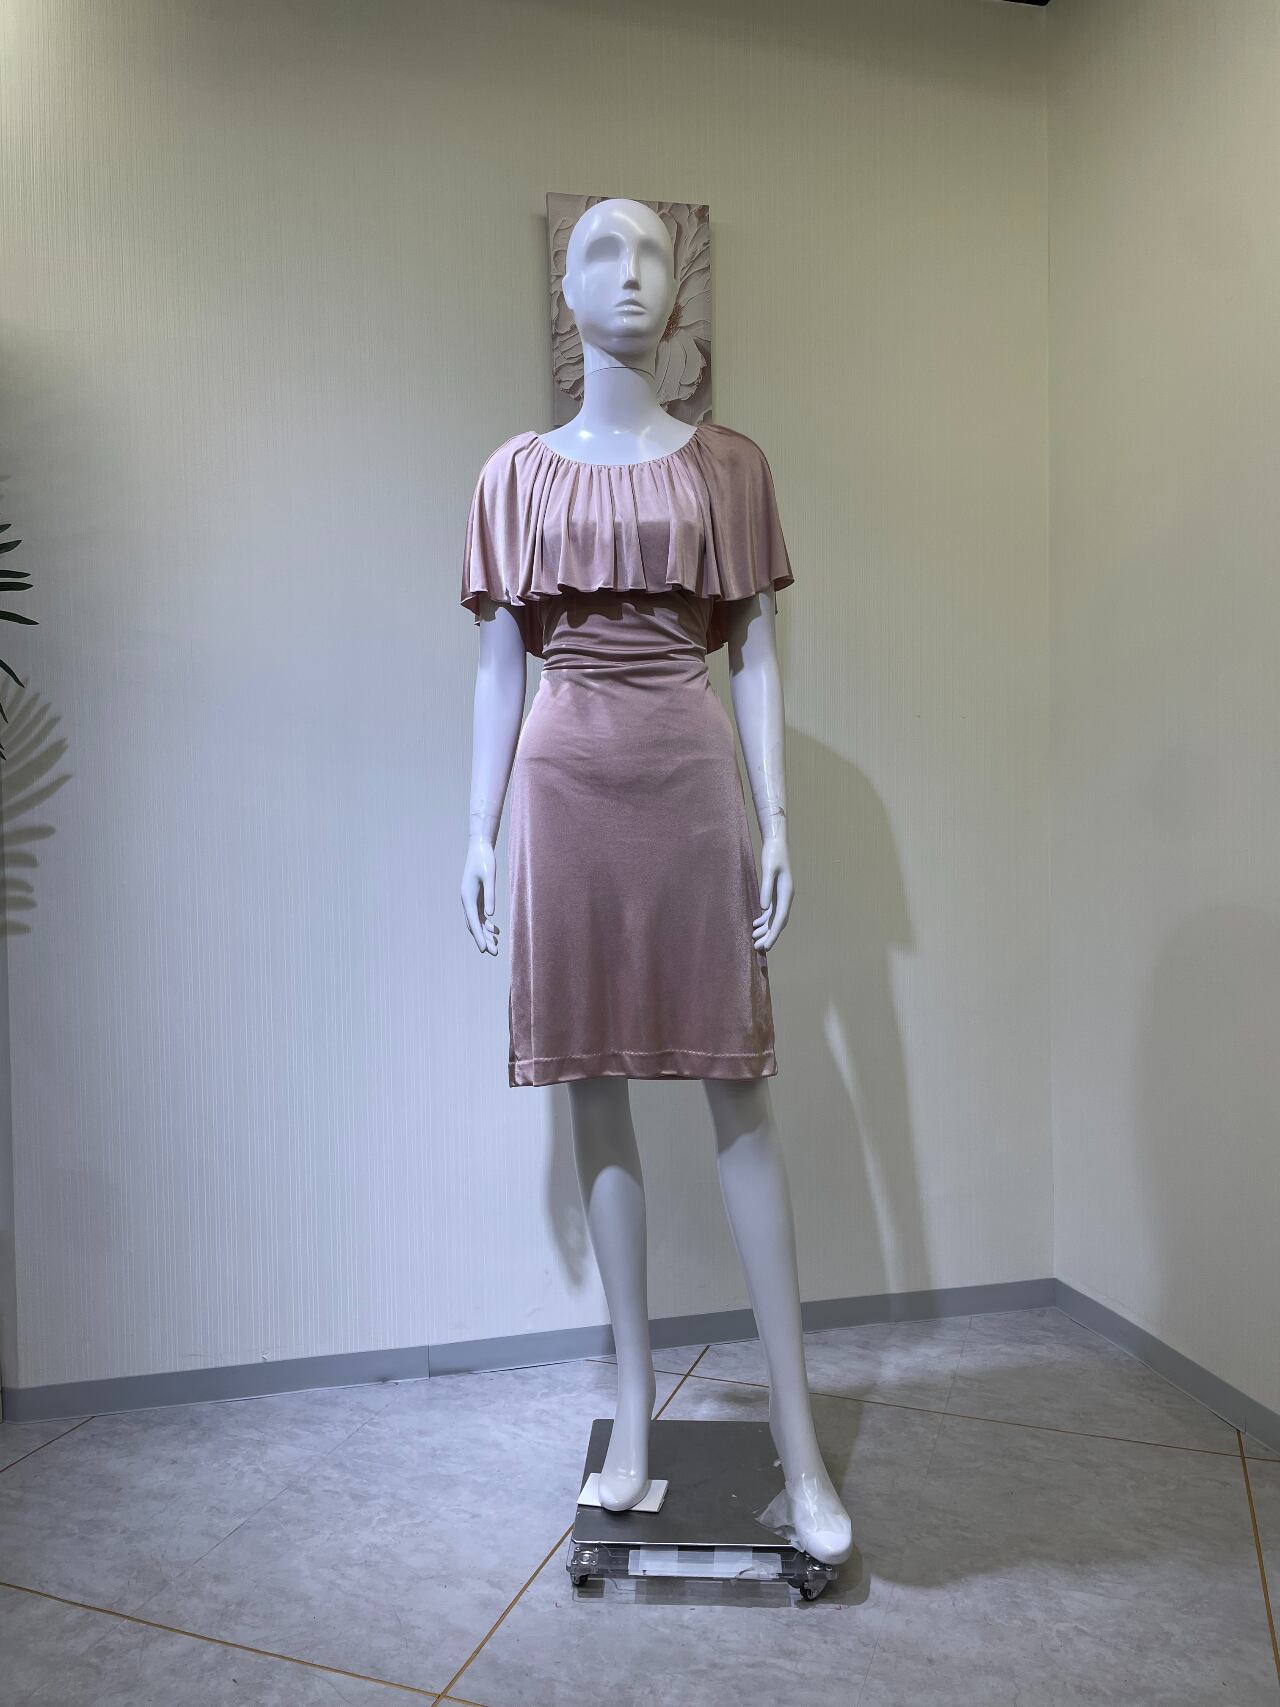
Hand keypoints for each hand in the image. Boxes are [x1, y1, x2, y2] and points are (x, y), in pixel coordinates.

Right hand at [460, 838, 499, 954]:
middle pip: (474, 924)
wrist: (480, 848)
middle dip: (483, 939)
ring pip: (477, 921)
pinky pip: (480, 914)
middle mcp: (467, 900)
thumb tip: (490, 915)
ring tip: (496, 944)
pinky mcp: (476, 896)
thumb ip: (490, 895)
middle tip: (494, 953)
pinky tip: (495, 930)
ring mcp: (471, 899)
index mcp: (467, 896)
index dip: (479, 936)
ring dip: (485, 933)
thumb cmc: (485, 860)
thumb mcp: (489, 877)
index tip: (485, 950)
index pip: (473, 921)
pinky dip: (486, 923)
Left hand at [753, 832, 792, 951]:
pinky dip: (764, 919)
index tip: (767, 945)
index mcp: (786, 893)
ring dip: (765, 929)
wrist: (776, 844)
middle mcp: (786, 897)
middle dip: (769, 935)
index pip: (780, 918)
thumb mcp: (768, 869)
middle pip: (778, 921)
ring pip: (774, 918)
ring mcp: (781, 895)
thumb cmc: (773, 855)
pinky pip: (771, 911)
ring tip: (754, 939)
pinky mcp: (775, 892)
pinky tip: (755, 924)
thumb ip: (766, 888)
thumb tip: (763, 908)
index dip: (774, 933)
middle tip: (757, 947)